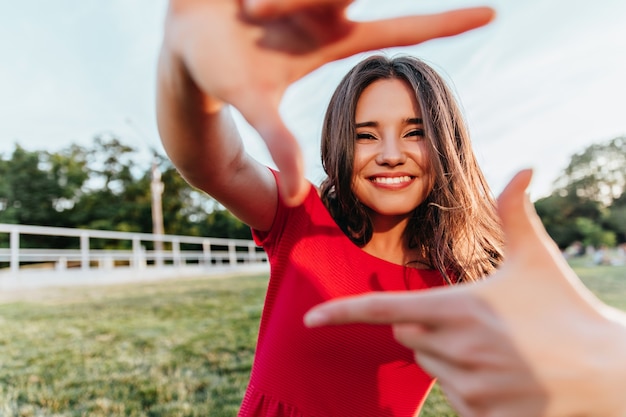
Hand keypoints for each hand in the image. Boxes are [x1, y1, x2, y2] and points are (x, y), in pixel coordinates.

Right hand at [164, 0, 493, 204]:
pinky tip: (244, 4)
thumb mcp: (253, 104)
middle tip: (367, 8)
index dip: (445, 22)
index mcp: (333, 37)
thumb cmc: (218, 72)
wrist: (180, 41)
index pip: (402, 29)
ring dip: (272, 3)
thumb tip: (298, 200)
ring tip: (248, 13)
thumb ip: (280, 145)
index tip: (493, 13)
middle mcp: (327, 6)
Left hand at [305, 169, 625, 416]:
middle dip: (424, 324)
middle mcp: (456, 350)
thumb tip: (524, 167)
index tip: (309, 319)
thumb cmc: (568, 312)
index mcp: (459, 308)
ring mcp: (469, 389)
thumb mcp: (539, 261)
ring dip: (447, 354)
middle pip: (407, 334)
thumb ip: (518, 213)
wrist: (608, 375)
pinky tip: (504, 377)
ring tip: (495, 349)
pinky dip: (467, 385)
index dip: (342, 313)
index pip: (384, 309)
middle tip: (472, 321)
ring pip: (428, 365)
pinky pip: (452, 397)